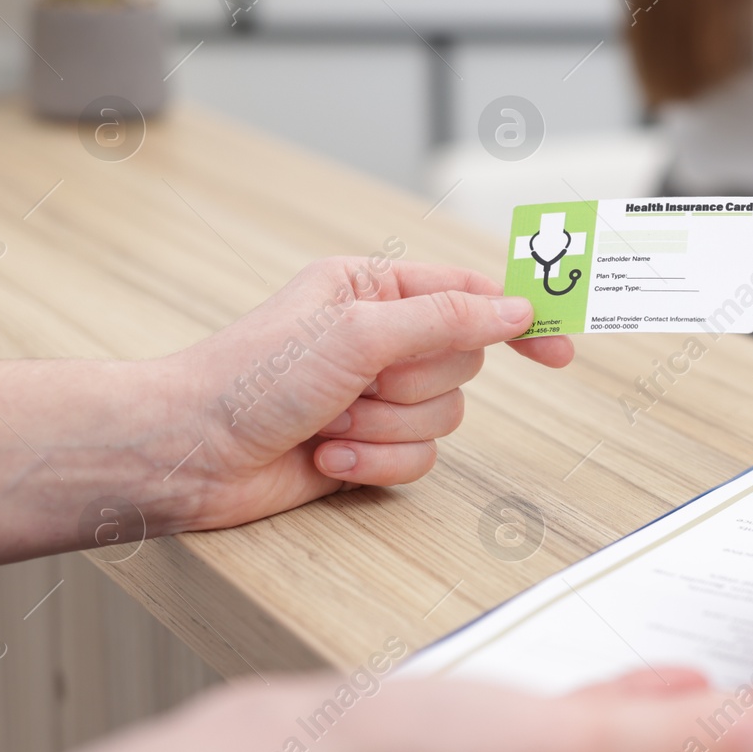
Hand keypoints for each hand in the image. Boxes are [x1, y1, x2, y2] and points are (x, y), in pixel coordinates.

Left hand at [166, 258, 573, 531]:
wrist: (191, 455)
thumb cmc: (249, 379)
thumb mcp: (356, 333)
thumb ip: (445, 319)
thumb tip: (515, 311)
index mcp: (372, 289)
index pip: (471, 295)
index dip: (519, 320)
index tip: (561, 349)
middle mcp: (378, 339)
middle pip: (462, 363)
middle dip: (411, 386)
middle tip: (357, 385)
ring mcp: (374, 395)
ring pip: (444, 418)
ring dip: (387, 429)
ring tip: (330, 423)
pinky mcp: (368, 445)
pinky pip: (417, 460)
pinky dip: (375, 462)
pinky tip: (327, 456)